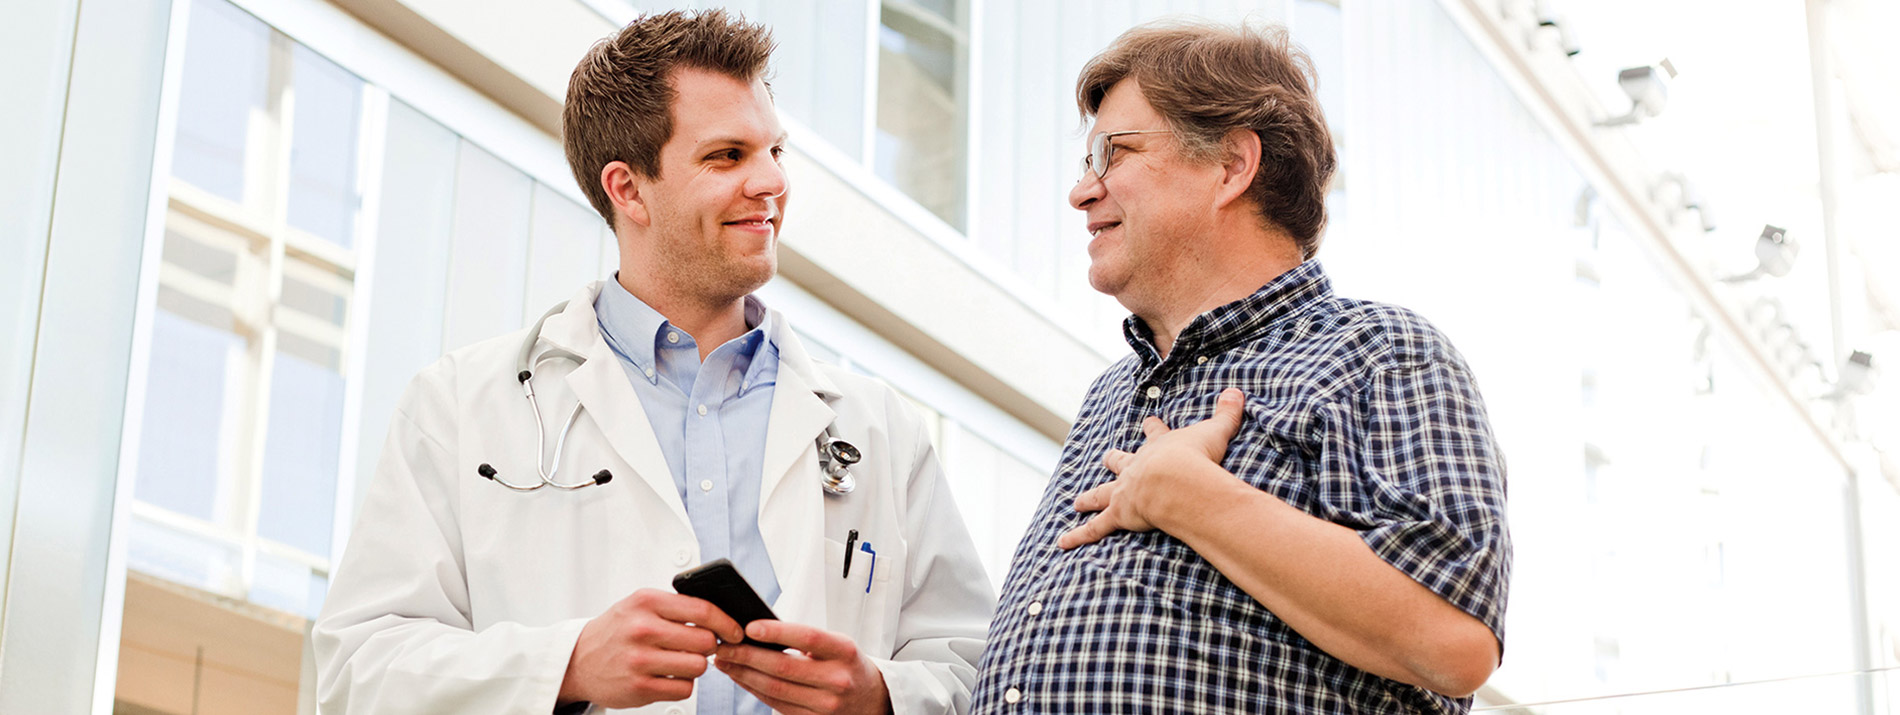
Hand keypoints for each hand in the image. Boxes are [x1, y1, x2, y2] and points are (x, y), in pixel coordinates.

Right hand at [558, 588, 744, 708]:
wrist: (578, 660)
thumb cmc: (616, 630)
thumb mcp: (640, 604)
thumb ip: (676, 605)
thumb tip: (720, 613)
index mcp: (646, 602)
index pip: (702, 610)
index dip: (726, 622)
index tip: (735, 630)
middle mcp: (642, 629)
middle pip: (705, 641)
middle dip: (708, 646)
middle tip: (698, 646)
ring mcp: (640, 660)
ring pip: (698, 667)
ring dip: (695, 666)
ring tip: (681, 660)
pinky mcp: (640, 688)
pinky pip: (684, 689)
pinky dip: (682, 684)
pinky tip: (668, 675)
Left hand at [714, 620, 891, 714]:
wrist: (871, 698)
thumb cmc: (846, 664)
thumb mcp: (836, 644)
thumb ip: (804, 639)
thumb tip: (757, 631)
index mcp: (844, 651)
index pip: (808, 638)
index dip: (777, 632)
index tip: (749, 627)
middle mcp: (837, 679)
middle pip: (783, 667)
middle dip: (747, 655)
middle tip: (723, 646)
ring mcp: (826, 705)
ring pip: (775, 688)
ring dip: (743, 674)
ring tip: (724, 661)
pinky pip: (776, 704)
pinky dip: (754, 690)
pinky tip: (741, 678)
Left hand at [1057, 387, 1246, 548]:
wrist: (1177, 481)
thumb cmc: (1196, 457)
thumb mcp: (1215, 432)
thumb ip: (1226, 413)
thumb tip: (1236, 392)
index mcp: (1158, 447)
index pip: (1154, 433)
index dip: (1152, 429)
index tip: (1148, 423)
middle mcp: (1136, 467)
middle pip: (1120, 461)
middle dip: (1114, 460)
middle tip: (1107, 457)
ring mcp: (1125, 491)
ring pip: (1101, 494)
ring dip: (1089, 498)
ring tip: (1077, 503)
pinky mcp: (1120, 514)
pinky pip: (1096, 528)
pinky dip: (1080, 536)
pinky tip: (1063, 543)